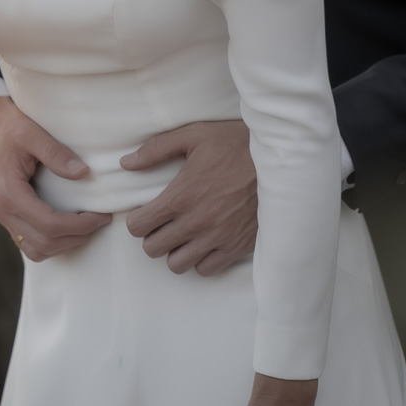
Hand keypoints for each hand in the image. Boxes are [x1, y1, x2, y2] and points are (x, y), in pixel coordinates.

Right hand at [0, 96, 111, 259]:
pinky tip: (66, 226)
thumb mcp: (31, 132)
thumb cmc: (6, 125)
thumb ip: (56, 153)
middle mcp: (1, 210)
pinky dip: (49, 242)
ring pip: (34, 250)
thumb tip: (84, 173)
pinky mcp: (4, 214)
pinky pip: (27, 241)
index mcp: (8, 192)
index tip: (101, 215)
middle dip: (76, 237)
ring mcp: (1, 214)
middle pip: (44, 243)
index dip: (80, 225)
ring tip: (85, 227)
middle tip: (100, 221)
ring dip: (63, 245)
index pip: (49, 225)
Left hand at [121, 119, 256, 274]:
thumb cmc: (235, 144)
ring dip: (174, 250)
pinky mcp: (236, 247)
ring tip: (182, 235)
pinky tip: (204, 242)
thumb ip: (157, 149)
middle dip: (153, 236)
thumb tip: (127, 163)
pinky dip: (200, 260)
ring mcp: (217, 238)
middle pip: (153, 248)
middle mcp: (196, 222)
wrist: (278, 161)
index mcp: (181, 195)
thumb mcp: (194, 135)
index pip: (139, 226)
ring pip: (177, 265)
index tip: (146, 212)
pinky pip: (206, 270)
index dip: (137, 220)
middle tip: (163, 223)